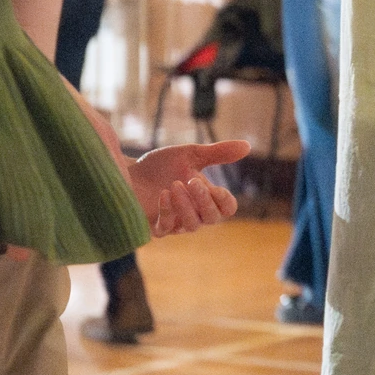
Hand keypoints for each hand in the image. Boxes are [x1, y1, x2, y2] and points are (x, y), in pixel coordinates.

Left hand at [130, 140, 249, 235]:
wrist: (127, 172)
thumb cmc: (160, 166)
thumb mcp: (190, 155)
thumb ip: (217, 153)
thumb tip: (247, 146)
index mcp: (205, 198)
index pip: (227, 208)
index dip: (226, 200)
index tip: (217, 187)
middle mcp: (193, 213)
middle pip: (212, 218)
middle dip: (205, 200)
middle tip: (192, 181)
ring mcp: (175, 223)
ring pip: (192, 225)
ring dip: (186, 206)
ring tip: (175, 185)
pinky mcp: (154, 227)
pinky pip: (166, 228)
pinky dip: (167, 211)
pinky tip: (163, 193)